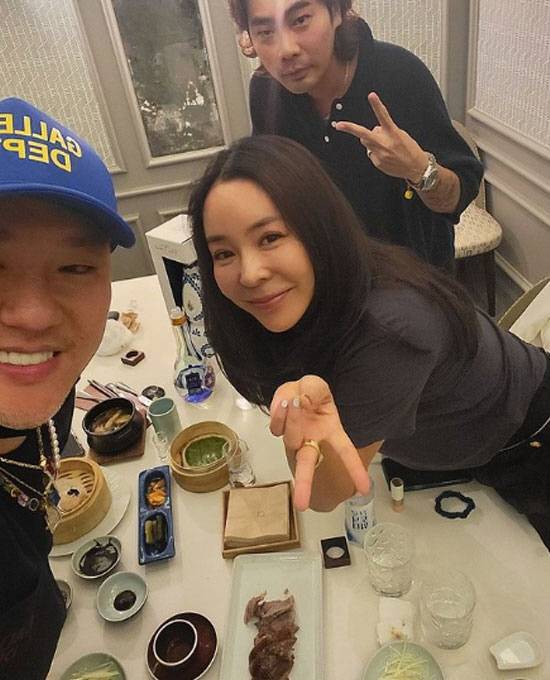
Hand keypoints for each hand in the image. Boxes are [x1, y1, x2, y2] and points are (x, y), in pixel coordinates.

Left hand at [270, 375, 370, 510]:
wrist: (293, 391)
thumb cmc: (311, 393)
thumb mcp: (317, 385)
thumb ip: (313, 390)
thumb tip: (303, 400)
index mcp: (331, 432)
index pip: (345, 452)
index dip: (355, 470)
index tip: (364, 489)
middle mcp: (312, 441)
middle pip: (309, 465)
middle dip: (305, 484)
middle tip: (302, 505)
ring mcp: (294, 439)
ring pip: (291, 438)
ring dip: (292, 420)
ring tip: (294, 400)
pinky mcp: (279, 433)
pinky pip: (276, 427)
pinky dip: (278, 413)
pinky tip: (283, 403)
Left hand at [333, 92, 427, 181]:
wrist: (416, 168)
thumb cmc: (410, 149)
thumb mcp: (401, 135)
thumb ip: (385, 130)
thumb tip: (373, 131)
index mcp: (393, 133)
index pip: (383, 116)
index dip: (377, 105)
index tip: (371, 96)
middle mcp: (385, 144)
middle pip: (363, 134)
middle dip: (350, 129)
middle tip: (338, 125)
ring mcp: (380, 155)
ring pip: (366, 142)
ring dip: (371, 140)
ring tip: (386, 146)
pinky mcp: (377, 163)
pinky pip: (371, 153)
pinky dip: (376, 152)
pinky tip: (387, 155)